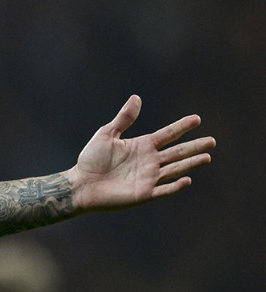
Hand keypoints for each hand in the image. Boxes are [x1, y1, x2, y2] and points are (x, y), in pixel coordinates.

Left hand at [68, 95, 214, 211]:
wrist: (80, 184)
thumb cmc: (91, 160)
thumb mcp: (107, 134)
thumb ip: (123, 118)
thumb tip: (136, 97)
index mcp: (143, 146)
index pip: (168, 134)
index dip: (182, 127)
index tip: (197, 119)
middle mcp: (150, 161)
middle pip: (177, 152)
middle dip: (194, 147)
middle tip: (212, 141)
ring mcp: (148, 178)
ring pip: (175, 169)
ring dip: (190, 164)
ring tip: (207, 157)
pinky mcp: (144, 193)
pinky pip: (163, 190)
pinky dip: (175, 186)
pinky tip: (187, 179)